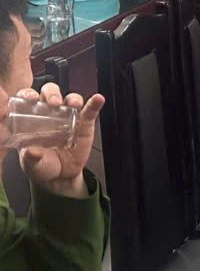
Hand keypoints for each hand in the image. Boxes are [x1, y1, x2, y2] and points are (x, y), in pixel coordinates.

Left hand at [4, 83, 104, 197]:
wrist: (60, 177)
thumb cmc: (41, 166)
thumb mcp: (32, 164)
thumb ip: (31, 158)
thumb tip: (32, 151)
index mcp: (32, 120)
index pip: (29, 100)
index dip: (29, 94)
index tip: (30, 98)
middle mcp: (50, 114)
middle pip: (51, 93)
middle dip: (52, 93)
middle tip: (54, 102)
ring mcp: (69, 117)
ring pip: (70, 99)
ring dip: (73, 98)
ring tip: (74, 104)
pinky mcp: (84, 124)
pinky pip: (90, 111)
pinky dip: (95, 104)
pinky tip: (98, 99)